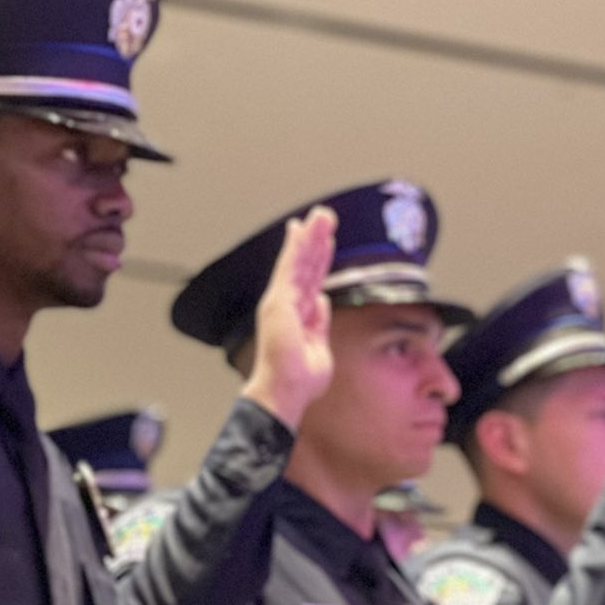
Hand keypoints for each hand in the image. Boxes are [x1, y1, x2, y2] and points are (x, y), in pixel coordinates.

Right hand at [240, 207, 336, 430]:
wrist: (286, 390)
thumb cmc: (300, 380)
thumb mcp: (320, 347)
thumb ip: (320, 322)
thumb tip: (323, 300)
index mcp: (298, 315)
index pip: (311, 280)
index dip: (318, 258)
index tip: (324, 239)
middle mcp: (287, 304)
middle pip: (306, 265)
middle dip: (316, 240)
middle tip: (325, 215)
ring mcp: (281, 301)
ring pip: (299, 261)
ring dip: (311, 236)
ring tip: (322, 214)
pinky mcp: (279, 300)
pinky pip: (290, 268)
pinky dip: (297, 247)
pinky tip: (302, 230)